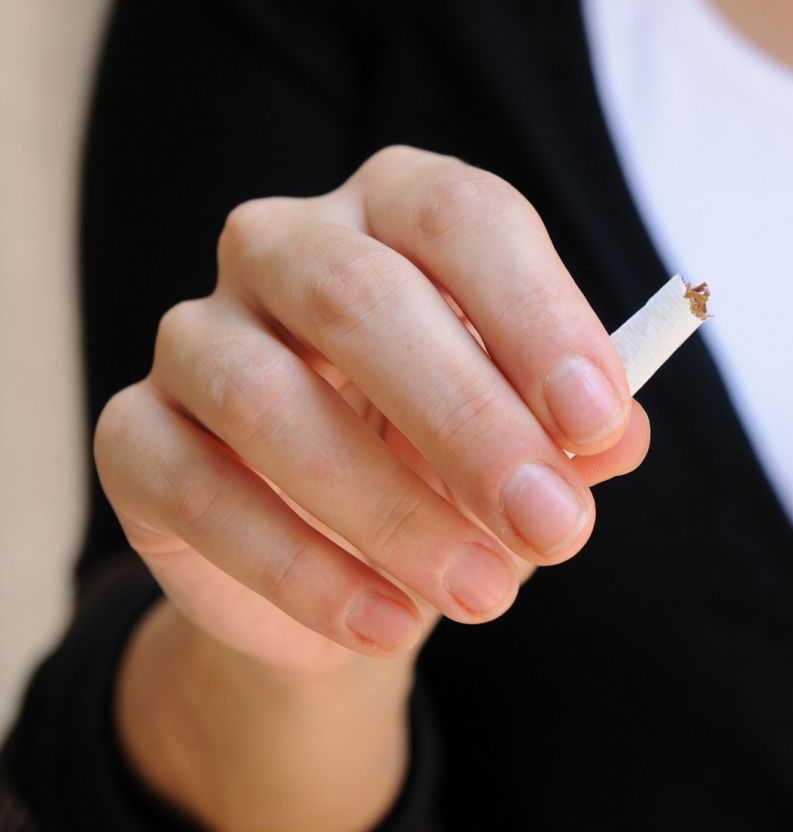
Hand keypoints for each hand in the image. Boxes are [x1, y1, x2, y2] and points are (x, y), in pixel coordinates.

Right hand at [96, 146, 648, 680]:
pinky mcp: (136, 435)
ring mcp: (196, 334)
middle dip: (470, 421)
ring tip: (485, 592)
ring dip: (388, 509)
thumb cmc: (457, 457)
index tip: (598, 419)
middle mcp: (285, 245)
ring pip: (265, 398)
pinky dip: (299, 570)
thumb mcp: (535, 438)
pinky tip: (387, 624)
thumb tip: (618, 438)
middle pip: (359, 298)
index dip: (535, 314)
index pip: (460, 218)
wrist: (346, 557)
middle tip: (552, 524)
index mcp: (398, 208)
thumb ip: (579, 430)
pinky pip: (198, 491)